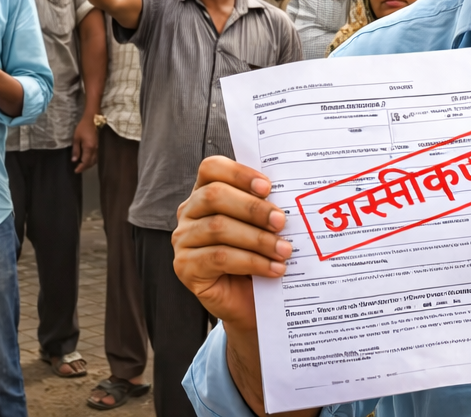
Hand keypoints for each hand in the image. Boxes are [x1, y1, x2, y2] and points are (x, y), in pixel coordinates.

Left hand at [72, 114, 99, 172]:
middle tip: (78, 169)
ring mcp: (98, 148)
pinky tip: (87, 159)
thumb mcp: (76, 138)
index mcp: (89, 148)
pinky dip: (91, 160)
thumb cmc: (82, 128)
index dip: (81, 167)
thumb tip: (74, 160)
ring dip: (89, 165)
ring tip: (82, 165)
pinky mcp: (98, 146)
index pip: (85, 162)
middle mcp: (95, 150)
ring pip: (94, 160)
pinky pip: (96, 157)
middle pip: (91, 163)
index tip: (75, 171)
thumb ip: (76, 150)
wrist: (92, 119)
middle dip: (85, 167)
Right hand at [172, 156, 290, 335]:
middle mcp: (188, 212)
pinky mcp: (184, 267)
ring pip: (218, 228)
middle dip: (252, 208)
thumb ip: (266, 207)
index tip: (268, 187)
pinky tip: (274, 269)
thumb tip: (288, 196)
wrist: (251, 302)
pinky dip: (251, 262)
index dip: (238, 173)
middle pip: (214, 196)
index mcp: (204, 192)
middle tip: (281, 221)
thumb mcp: (262, 226)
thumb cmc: (258, 255)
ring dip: (257, 239)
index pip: (211, 168)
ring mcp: (182, 239)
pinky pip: (219, 257)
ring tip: (284, 250)